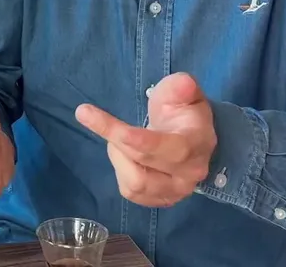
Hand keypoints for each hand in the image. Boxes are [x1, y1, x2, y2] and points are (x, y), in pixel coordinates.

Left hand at [75, 73, 216, 207]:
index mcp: (196, 143)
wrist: (192, 136)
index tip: (94, 118)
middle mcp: (189, 173)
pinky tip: (125, 155)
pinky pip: (130, 192)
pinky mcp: (161, 201)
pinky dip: (120, 171)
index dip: (129, 137)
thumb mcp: (183, 91)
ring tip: (118, 138)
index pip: (163, 147)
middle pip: (142, 164)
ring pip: (134, 183)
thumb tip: (183, 84)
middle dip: (112, 138)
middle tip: (88, 114)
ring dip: (117, 156)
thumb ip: (181, 87)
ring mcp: (176, 191)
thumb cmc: (183, 111)